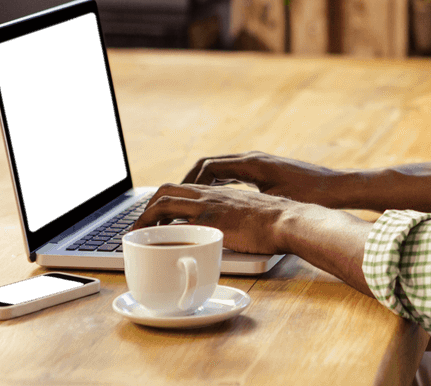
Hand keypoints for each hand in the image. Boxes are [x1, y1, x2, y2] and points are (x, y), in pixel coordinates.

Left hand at [130, 181, 375, 295]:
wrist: (292, 220)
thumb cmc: (280, 221)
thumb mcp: (254, 211)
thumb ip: (238, 215)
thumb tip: (234, 230)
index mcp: (221, 191)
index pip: (184, 186)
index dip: (166, 198)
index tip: (157, 214)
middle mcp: (211, 194)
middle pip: (168, 189)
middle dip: (148, 206)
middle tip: (140, 224)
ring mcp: (210, 206)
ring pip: (165, 202)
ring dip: (146, 217)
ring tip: (138, 233)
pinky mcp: (212, 222)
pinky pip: (176, 225)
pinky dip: (160, 233)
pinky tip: (154, 244)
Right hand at [181, 152, 345, 207]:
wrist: (335, 188)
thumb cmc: (309, 196)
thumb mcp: (272, 204)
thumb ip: (243, 209)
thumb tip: (217, 220)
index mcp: (252, 164)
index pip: (207, 167)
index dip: (188, 182)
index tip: (175, 197)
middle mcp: (253, 159)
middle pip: (209, 164)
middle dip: (189, 181)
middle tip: (173, 199)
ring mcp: (260, 163)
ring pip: (221, 168)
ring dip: (203, 182)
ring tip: (188, 201)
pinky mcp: (266, 171)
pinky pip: (234, 173)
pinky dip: (218, 184)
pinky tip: (215, 200)